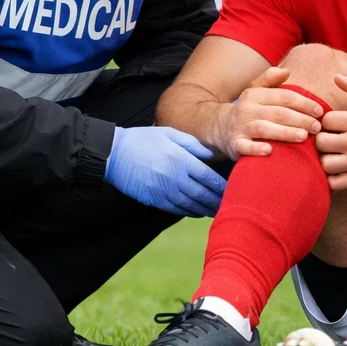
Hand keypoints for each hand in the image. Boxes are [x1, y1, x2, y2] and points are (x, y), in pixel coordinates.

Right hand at [105, 126, 226, 217]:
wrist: (114, 154)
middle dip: (217, 201)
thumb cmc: (143, 139)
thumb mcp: (169, 134)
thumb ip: (193, 144)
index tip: (232, 190)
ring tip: (216, 211)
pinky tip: (197, 211)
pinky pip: (176, 209)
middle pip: (202, 195)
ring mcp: (164, 191)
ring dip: (205, 209)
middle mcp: (174, 178)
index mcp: (181, 160)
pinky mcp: (154, 199)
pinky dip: (189, 212)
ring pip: (191, 205)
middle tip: (230, 206)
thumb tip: (210, 157)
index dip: (222, 186)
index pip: (208, 177)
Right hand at [217, 66, 324, 157]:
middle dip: (300, 119)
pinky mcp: (234, 144)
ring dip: (284, 132)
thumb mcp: (256, 91)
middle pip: (277, 113)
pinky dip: (256, 149)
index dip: (303, 103)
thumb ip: (271, 80)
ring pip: (264, 129)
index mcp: (255, 95)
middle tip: (317, 127)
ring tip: (303, 137)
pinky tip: (270, 151)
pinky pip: (245, 147)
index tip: (320, 111)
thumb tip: (287, 70)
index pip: (283, 96)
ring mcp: (240, 127)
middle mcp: (247, 109)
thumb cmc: (247, 110)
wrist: (218, 126)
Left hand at [314, 74, 346, 190]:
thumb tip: (336, 77)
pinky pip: (333, 183)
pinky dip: (329, 178)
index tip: (330, 124)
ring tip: (328, 153)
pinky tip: (333, 168)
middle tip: (325, 139)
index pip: (326, 120)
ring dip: (323, 159)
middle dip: (319, 140)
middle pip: (321, 142)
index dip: (324, 120)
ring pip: (325, 163)